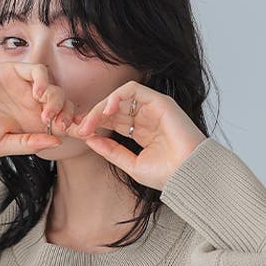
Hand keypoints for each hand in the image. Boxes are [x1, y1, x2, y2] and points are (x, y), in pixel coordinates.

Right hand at [0, 61, 76, 156]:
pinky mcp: (15, 71)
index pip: (61, 127)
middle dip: (69, 117)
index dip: (76, 131)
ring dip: (57, 102)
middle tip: (61, 125)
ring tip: (45, 114)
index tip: (83, 137)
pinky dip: (44, 81)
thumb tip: (55, 142)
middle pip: (64, 108)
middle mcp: (32, 107)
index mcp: (31, 127)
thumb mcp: (0, 145)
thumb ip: (28, 144)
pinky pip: (39, 71)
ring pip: (55, 90)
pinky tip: (37, 93)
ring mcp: (25, 88)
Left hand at [70, 81, 206, 189]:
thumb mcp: (131, 164)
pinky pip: (133, 90)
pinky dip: (117, 96)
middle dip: (93, 117)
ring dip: (101, 107)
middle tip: (78, 128)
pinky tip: (106, 110)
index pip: (112, 122)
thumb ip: (111, 151)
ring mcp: (152, 108)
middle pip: (113, 110)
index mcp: (140, 132)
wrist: (187, 175)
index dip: (94, 125)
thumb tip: (89, 139)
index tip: (78, 134)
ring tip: (89, 122)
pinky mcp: (159, 101)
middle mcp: (145, 118)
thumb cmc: (165, 174)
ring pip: (120, 98)